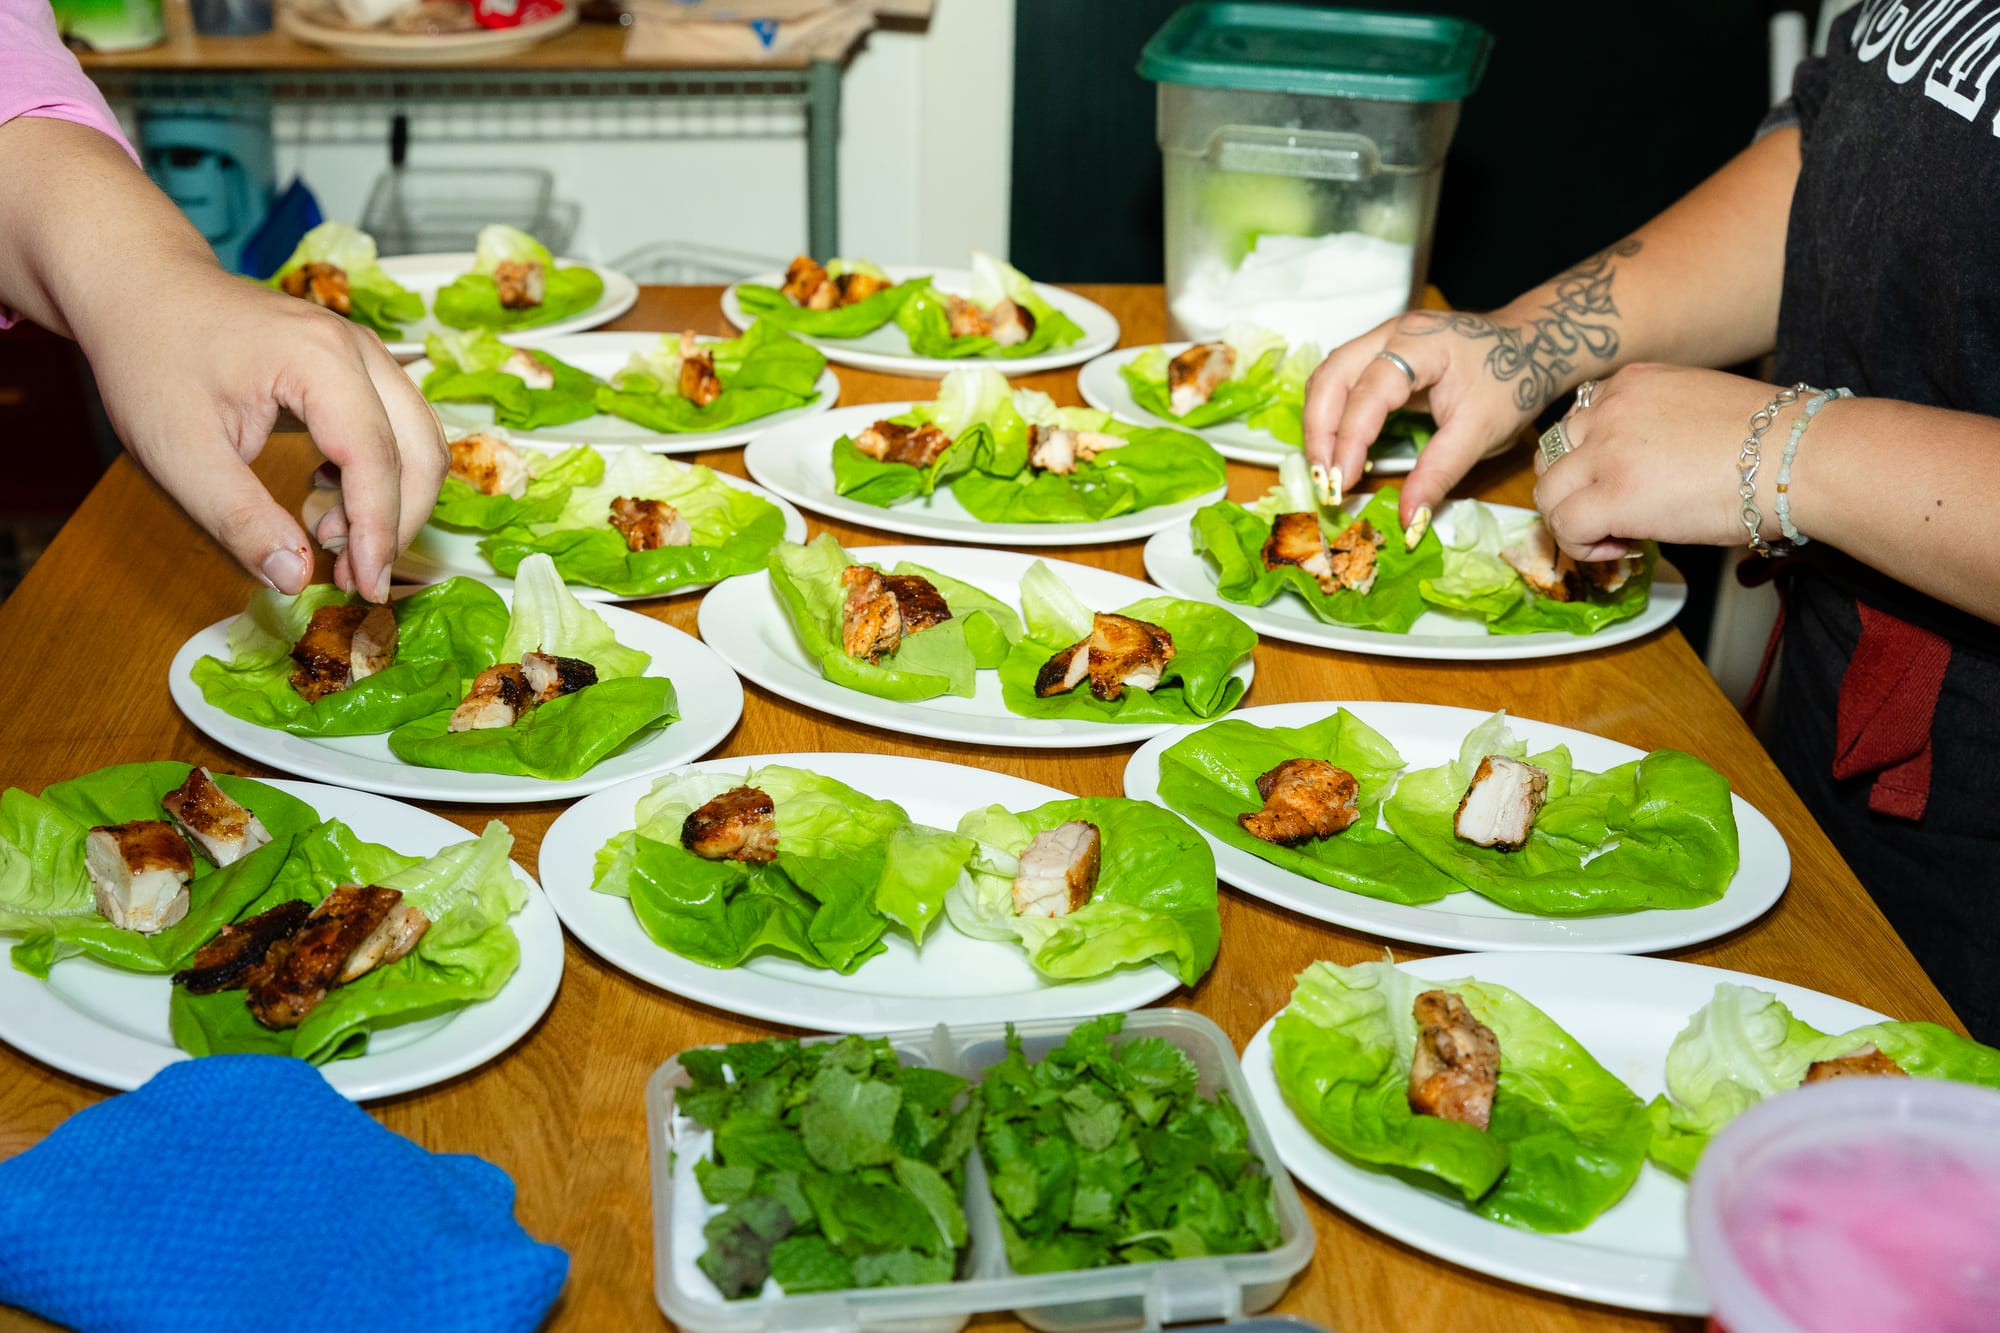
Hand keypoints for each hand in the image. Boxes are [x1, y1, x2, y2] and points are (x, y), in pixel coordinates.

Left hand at [79, 266, 444, 599]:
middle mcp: (359, 350)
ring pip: (422, 440)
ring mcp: (366, 352)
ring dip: (396, 501)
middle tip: (353, 577)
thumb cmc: (150, 357)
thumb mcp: (178, 452)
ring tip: (333, 538)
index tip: (366, 590)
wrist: (140, 286)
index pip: (375, 460)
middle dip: (396, 524)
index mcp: (319, 360)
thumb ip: (239, 519)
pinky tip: (331, 495)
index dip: (378, 533)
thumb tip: (297, 578)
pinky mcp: (359, 364)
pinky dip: (385, 474)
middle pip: (420, 452)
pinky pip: (402, 426)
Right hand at [1302, 308, 1542, 526]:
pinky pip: (1339, 381)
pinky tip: (1340, 449)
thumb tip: (1408, 521)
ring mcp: (1381, 339)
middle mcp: (1392, 333)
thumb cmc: (1512, 384)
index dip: (1350, 440)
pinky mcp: (1378, 352)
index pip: (1368, 391)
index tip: (1342, 484)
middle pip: (1330, 377)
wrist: (1530, 347)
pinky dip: (1332, 416)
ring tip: (1327, 470)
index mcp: (1422, 344)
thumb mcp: (1481, 434)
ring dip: (1320, 425)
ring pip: (1327, 377)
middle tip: (1325, 481)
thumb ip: (1439, 474)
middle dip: (1320, 433)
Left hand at [1534, 363, 1779, 560]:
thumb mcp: (1693, 408)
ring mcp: (1606, 450)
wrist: (1799, 456)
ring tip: (1615, 536)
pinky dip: (1583, 546)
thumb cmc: (1768, 442)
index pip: (1573, 424)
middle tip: (1608, 516)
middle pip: (1549, 457)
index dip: (1587, 464)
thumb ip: (1651, 426)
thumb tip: (1637, 468)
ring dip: (1572, 522)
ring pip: (1547, 494)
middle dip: (1571, 492)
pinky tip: (1621, 548)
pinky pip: (1566, 527)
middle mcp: (1608, 409)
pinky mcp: (1613, 494)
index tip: (1619, 486)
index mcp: (1628, 383)